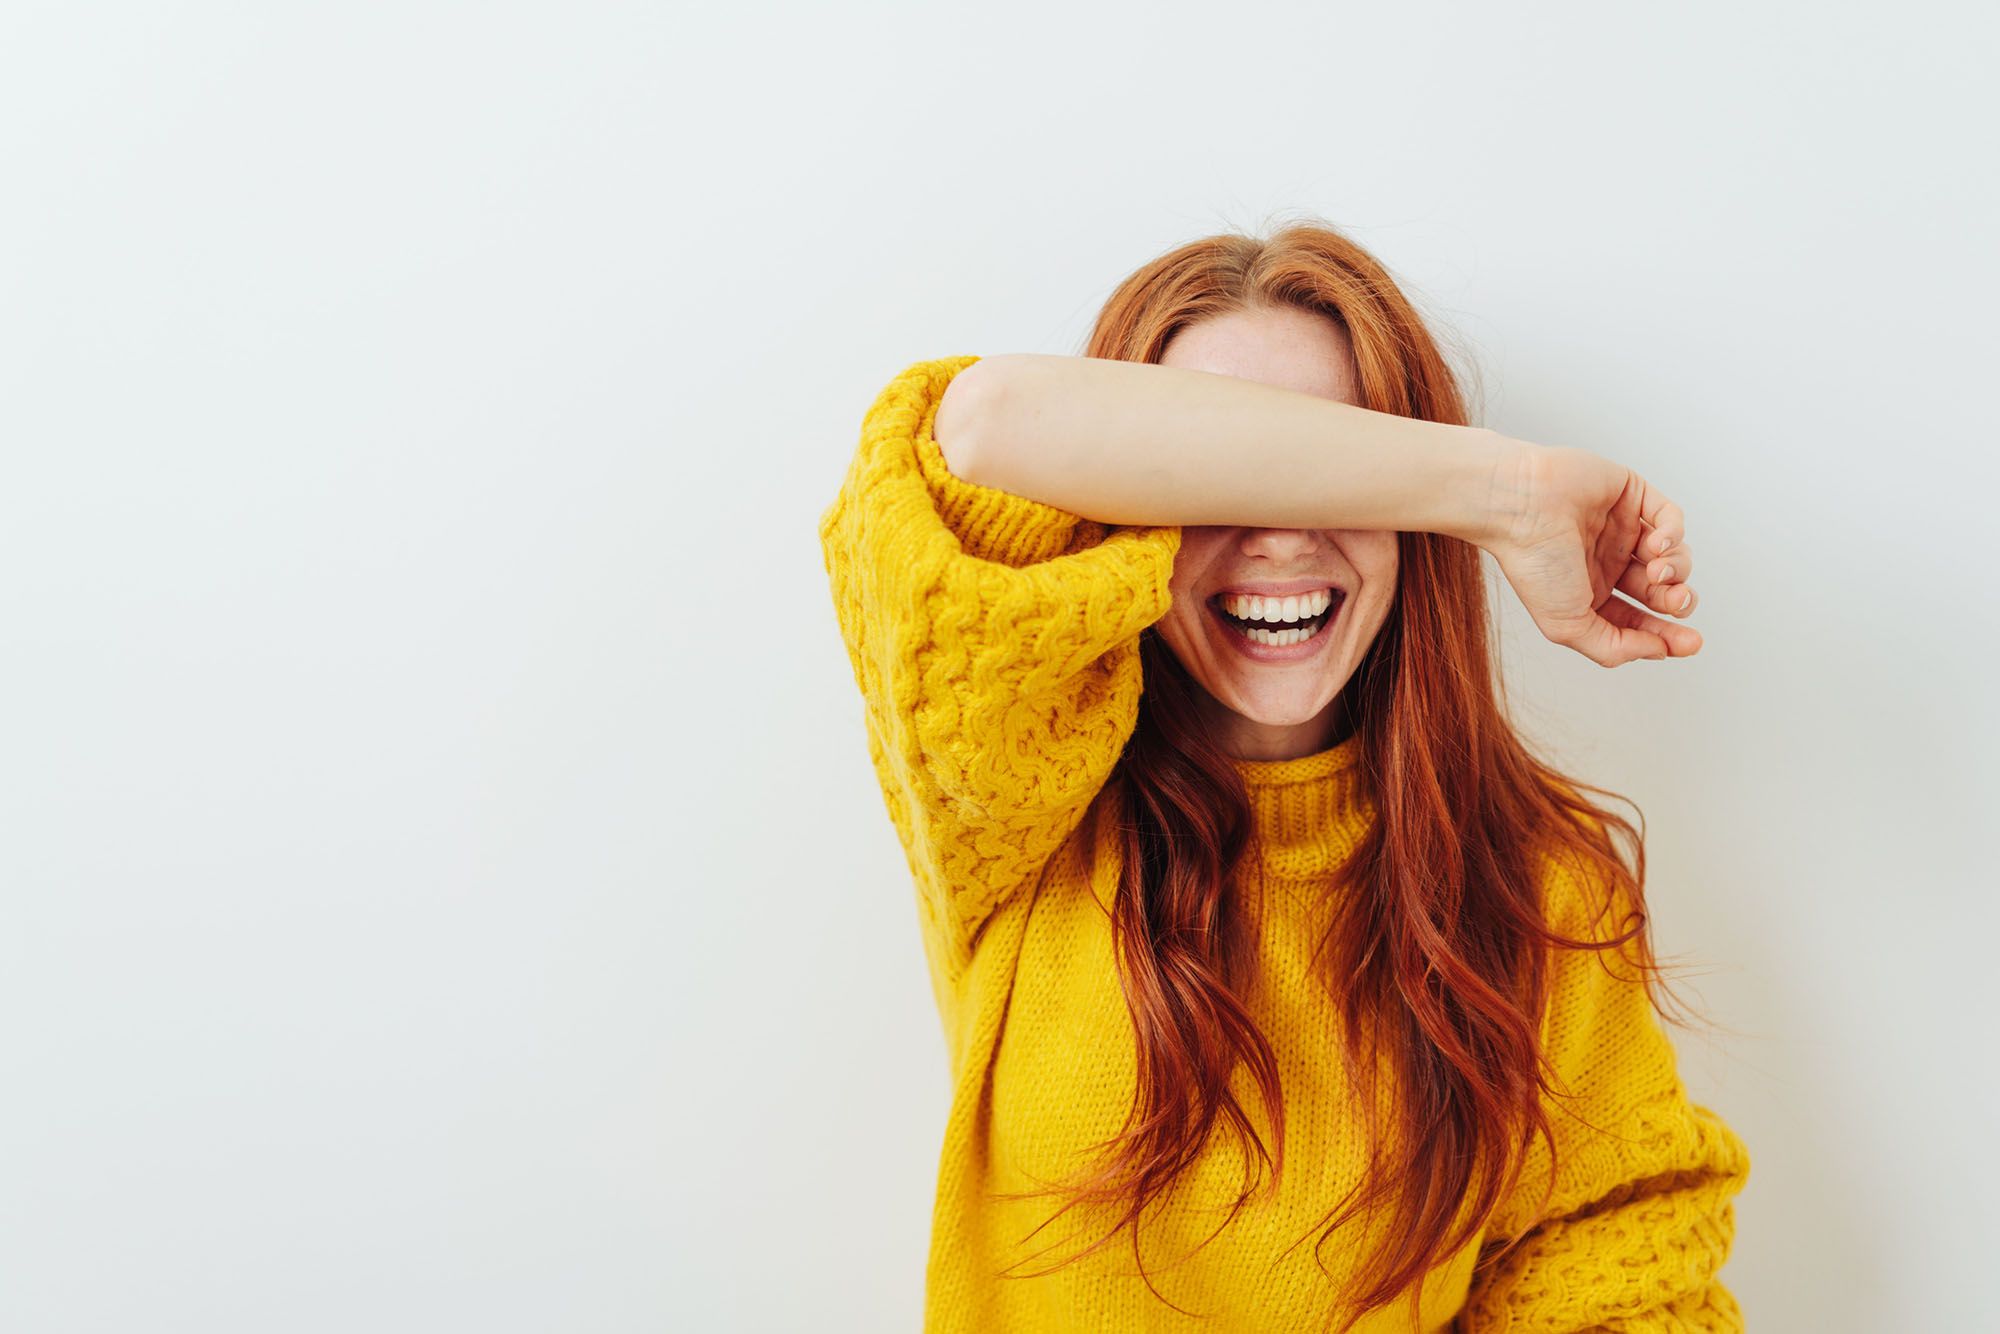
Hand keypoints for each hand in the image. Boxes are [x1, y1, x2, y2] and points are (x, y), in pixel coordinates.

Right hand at [1478, 441, 1701, 666]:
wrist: (1518, 506)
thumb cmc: (1534, 563)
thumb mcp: (1567, 625)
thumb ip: (1613, 648)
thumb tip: (1659, 651)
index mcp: (1591, 594)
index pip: (1639, 620)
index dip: (1668, 635)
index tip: (1689, 644)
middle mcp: (1609, 562)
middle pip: (1663, 590)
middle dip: (1677, 600)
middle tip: (1675, 600)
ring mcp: (1621, 528)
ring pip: (1673, 555)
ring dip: (1677, 568)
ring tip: (1657, 570)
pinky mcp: (1631, 494)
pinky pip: (1670, 517)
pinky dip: (1674, 534)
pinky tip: (1657, 545)